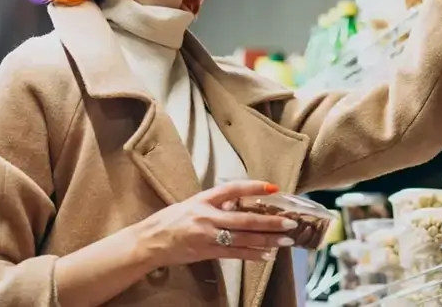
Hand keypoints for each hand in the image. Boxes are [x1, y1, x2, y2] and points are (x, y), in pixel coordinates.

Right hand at [137, 181, 298, 266]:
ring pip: (243, 238)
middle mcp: (207, 216)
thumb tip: (238, 203)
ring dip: (267, 240)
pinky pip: (234, 254)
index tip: (273, 187)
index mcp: (203, 199)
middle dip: (270, 221)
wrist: (150, 241)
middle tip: (290, 222)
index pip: (232, 189)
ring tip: (286, 240)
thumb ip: (215, 203)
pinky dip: (252, 255)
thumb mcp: (192, 204)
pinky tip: (267, 255)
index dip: (253, 187)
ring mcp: (207, 235)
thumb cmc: (170, 220)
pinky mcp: (207, 252)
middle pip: (244, 218)